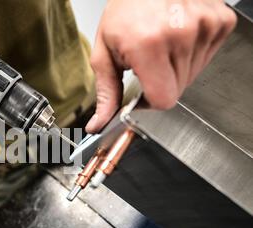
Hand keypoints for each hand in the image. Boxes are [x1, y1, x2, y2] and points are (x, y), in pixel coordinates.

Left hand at [86, 0, 236, 132]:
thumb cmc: (125, 9)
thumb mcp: (105, 51)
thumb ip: (106, 92)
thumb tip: (99, 124)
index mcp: (148, 45)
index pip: (163, 100)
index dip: (150, 101)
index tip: (141, 90)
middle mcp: (180, 35)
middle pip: (178, 89)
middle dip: (160, 82)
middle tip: (147, 60)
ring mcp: (204, 26)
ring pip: (193, 75)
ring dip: (176, 67)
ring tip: (162, 45)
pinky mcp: (220, 21)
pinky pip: (208, 56)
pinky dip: (192, 53)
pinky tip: (178, 37)